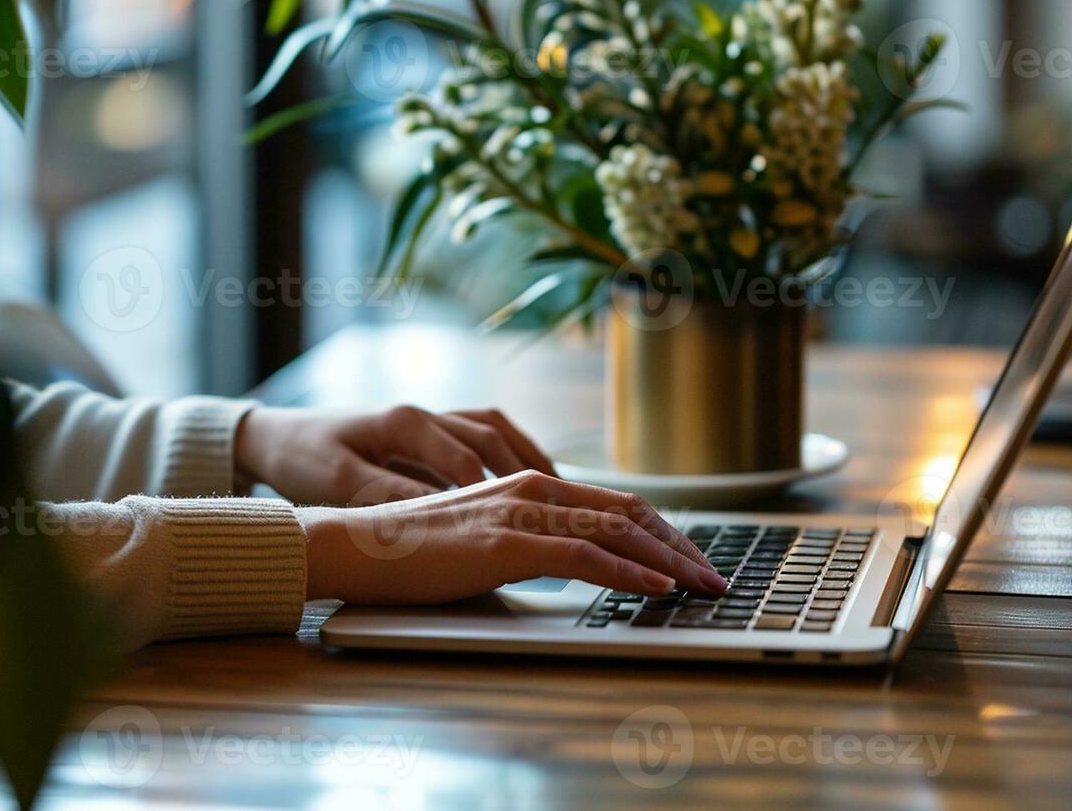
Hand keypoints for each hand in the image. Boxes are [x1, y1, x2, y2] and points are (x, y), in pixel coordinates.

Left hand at [235, 405, 556, 505]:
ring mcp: (429, 419)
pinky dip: (512, 457)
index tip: (518, 517)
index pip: (462, 455)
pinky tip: (531, 483)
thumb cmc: (303, 459)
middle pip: (491, 436)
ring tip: (563, 491)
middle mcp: (423, 414)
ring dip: (528, 457)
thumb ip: (389, 493)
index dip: (492, 488)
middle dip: (528, 469)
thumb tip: (440, 511)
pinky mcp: (428, 434)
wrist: (276, 437)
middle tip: (563, 505)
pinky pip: (484, 438)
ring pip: (495, 431)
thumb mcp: (340, 480)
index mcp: (403, 422)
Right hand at [296, 471, 726, 603]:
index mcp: (529, 484)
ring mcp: (519, 513)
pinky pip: (585, 555)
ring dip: (670, 560)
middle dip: (680, 545)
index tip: (692, 559)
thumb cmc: (415, 550)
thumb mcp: (485, 538)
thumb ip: (530, 541)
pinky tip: (657, 587)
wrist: (357, 546)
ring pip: (616, 528)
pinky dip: (629, 571)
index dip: (662, 530)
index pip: (615, 502)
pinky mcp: (505, 543)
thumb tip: (576, 563)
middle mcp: (532, 488)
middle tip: (714, 576)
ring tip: (703, 584)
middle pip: (628, 510)